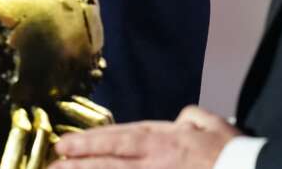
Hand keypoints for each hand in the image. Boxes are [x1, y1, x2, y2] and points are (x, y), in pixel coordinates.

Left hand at [51, 106, 237, 168]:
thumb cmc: (232, 151)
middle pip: (109, 163)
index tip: (64, 145)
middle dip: (77, 165)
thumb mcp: (211, 123)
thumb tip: (180, 119)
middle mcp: (155, 163)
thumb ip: (190, 117)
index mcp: (164, 140)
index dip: (89, 142)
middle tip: (50, 167)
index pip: (118, 139)